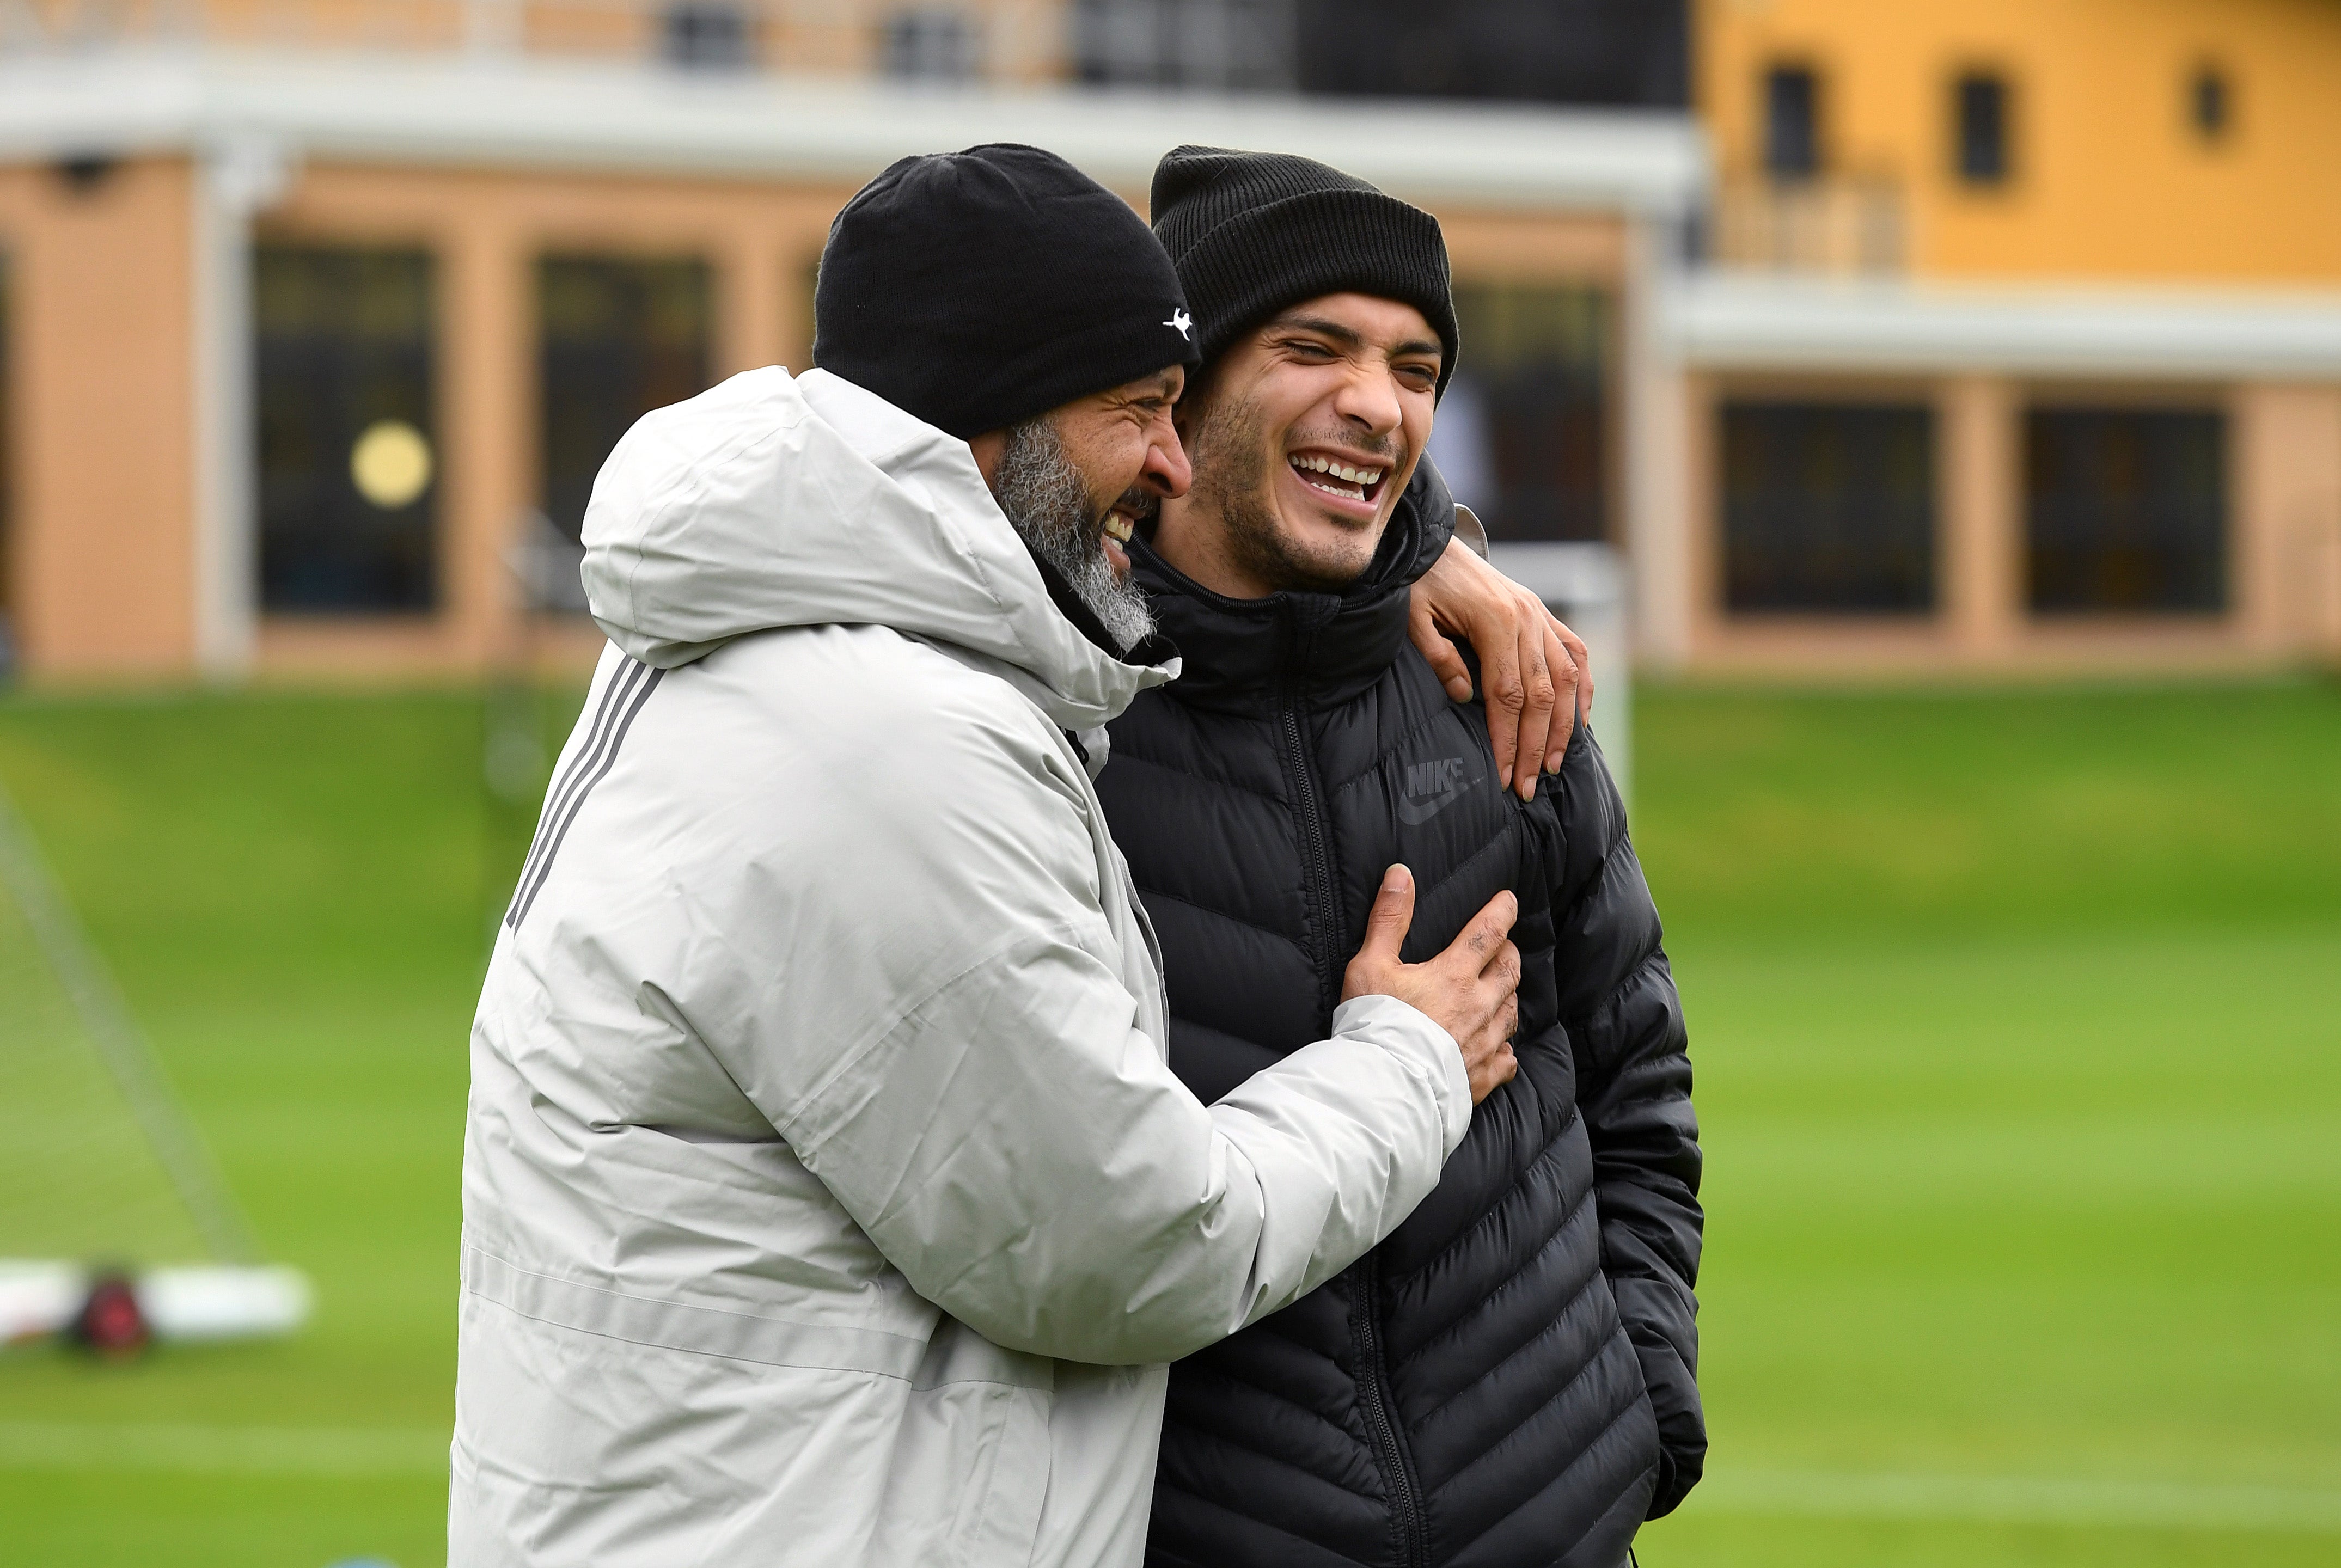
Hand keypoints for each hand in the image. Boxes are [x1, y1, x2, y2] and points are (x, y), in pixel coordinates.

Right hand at [1341, 865, 1519, 1103]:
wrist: (1384, 1087)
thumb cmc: (1374, 1024)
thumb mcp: (1371, 964)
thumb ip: (1389, 918)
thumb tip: (1401, 873)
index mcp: (1454, 975)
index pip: (1488, 932)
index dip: (1501, 911)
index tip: (1508, 900)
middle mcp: (1478, 1006)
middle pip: (1509, 970)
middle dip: (1509, 953)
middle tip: (1503, 946)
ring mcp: (1484, 1043)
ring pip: (1511, 1012)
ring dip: (1508, 996)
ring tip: (1501, 990)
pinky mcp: (1482, 1076)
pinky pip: (1507, 1060)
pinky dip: (1506, 1050)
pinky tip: (1501, 1049)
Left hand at [1407, 537, 1593, 800]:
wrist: (1430, 544)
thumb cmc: (1417, 584)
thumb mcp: (1412, 618)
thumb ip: (1439, 657)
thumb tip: (1465, 696)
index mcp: (1495, 621)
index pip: (1507, 694)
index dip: (1508, 738)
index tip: (1505, 775)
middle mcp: (1527, 619)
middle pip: (1541, 695)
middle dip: (1536, 746)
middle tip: (1528, 787)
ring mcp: (1539, 616)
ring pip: (1566, 679)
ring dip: (1564, 727)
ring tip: (1555, 766)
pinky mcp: (1542, 614)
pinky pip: (1575, 654)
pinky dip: (1582, 689)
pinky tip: (1581, 722)